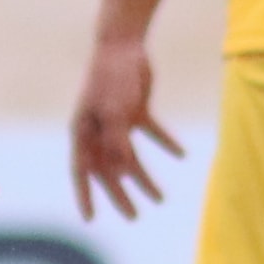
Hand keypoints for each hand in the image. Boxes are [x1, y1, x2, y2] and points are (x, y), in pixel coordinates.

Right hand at [69, 33, 180, 219]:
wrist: (123, 44)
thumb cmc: (112, 78)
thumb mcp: (115, 111)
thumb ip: (118, 140)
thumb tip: (123, 168)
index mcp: (83, 132)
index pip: (81, 171)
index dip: (86, 196)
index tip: (90, 219)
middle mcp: (97, 130)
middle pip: (108, 170)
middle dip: (120, 194)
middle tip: (134, 216)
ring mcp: (116, 122)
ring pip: (129, 157)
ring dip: (143, 178)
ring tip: (160, 199)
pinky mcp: (135, 111)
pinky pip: (151, 134)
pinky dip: (165, 143)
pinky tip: (181, 154)